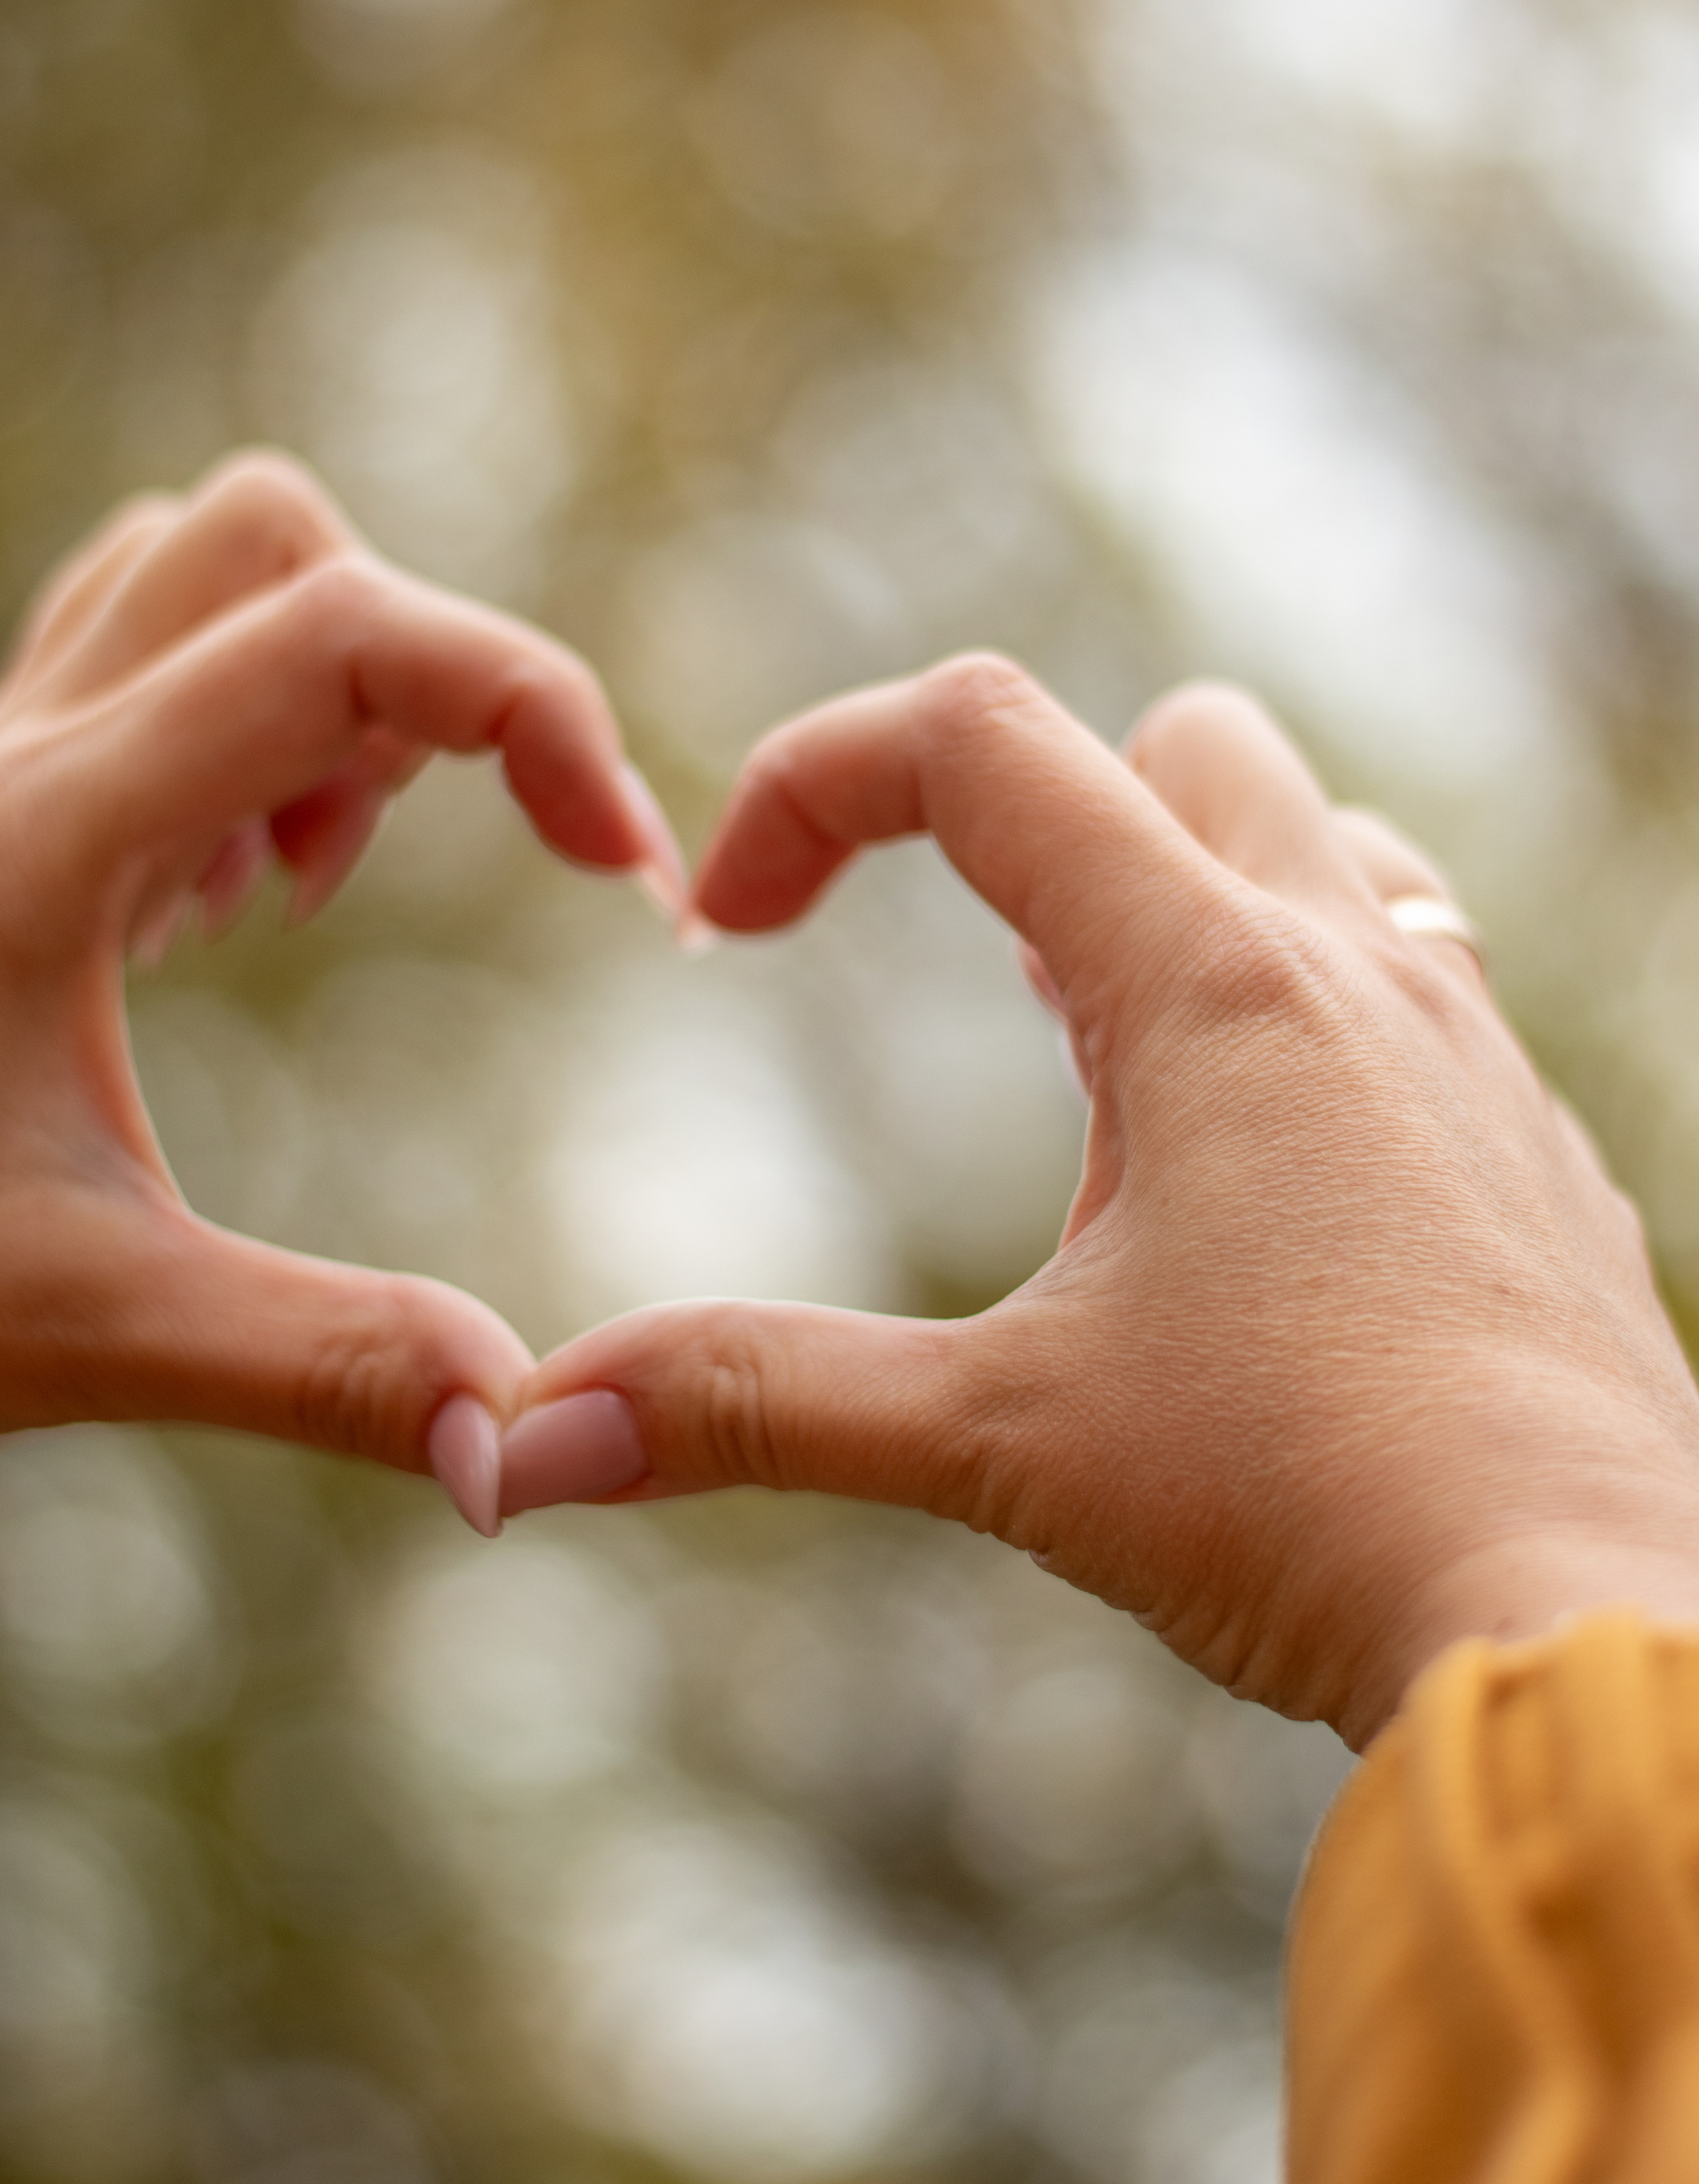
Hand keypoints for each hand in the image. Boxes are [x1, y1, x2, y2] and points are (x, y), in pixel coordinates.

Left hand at [0, 454, 684, 1536]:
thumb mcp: (70, 1323)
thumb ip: (315, 1363)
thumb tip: (520, 1448)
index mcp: (47, 839)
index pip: (346, 639)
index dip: (535, 708)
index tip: (627, 867)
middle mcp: (9, 757)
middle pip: (278, 541)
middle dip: (418, 684)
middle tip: (396, 882)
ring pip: (195, 567)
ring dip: (315, 691)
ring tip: (288, 889)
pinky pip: (136, 651)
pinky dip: (233, 724)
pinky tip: (205, 904)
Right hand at [501, 661, 1698, 1748]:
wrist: (1584, 1618)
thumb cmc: (1311, 1506)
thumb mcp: (1004, 1440)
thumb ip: (757, 1402)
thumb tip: (531, 1437)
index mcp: (1211, 984)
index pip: (981, 740)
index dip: (810, 785)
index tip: (727, 930)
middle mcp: (1356, 970)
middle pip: (1178, 742)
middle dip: (1037, 827)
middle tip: (989, 1012)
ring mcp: (1469, 1047)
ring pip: (1323, 848)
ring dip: (1194, 910)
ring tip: (1113, 1086)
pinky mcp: (1529, 1147)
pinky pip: (1417, 987)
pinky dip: (1308, 1026)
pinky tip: (1269, 1209)